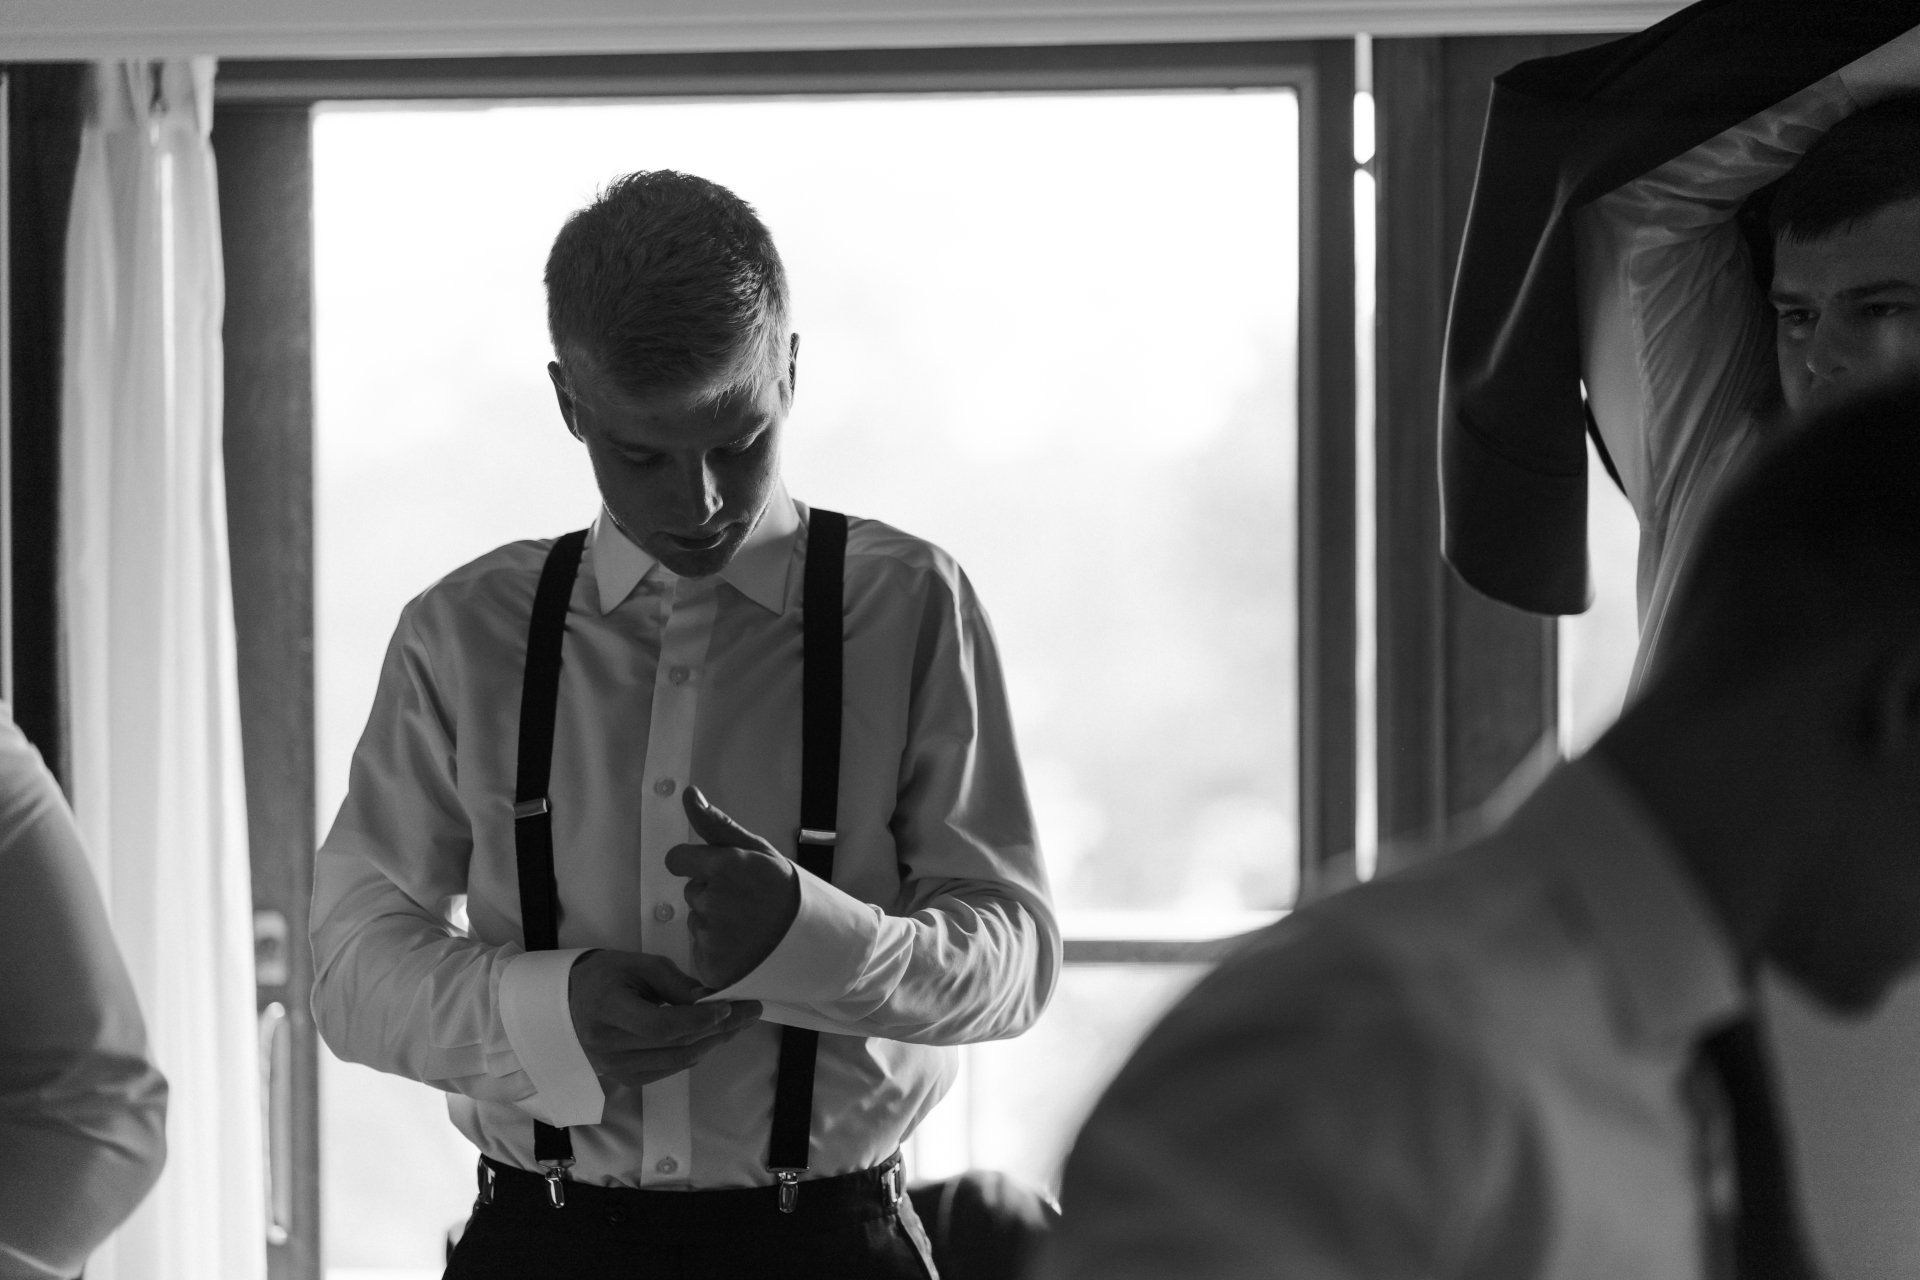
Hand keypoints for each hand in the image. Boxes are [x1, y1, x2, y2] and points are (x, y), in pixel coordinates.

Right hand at [566, 949, 759, 1088]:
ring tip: (738, 1023)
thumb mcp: (637, 964)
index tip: (727, 1006)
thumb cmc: (603, 975)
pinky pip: (668, 1070)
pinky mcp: (624, 1078)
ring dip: (713, 1042)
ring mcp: (614, 1068)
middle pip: (675, 1045)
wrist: (566, 1001)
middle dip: (720, 1028)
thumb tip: (711, 997)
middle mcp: (609, 1046)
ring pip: (677, 1061)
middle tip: (750, 1012)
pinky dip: (694, 1054)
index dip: (699, 1019)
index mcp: (608, 1009)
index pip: (661, 1025)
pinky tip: (711, 1037)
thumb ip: (674, 982)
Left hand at [664, 785, 800, 988]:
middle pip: (692, 893)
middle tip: (747, 904)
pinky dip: (718, 953)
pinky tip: (744, 949)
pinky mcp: (712, 966)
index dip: (694, 864)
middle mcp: (713, 900)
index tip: (717, 873)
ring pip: (697, 923)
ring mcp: (712, 936)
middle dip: (713, 895)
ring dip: (715, 925)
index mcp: (724, 866)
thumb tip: (687, 792)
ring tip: (749, 928)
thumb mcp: (758, 850)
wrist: (818, 942)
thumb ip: (717, 824)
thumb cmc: (786, 890)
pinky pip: (701, 952)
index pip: (677, 859)